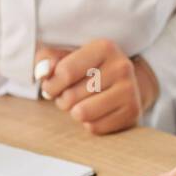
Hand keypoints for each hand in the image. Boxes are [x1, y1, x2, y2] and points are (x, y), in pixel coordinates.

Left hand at [35, 39, 158, 134]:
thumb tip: (43, 73)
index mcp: (104, 47)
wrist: (124, 84)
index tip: (52, 86)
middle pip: (71, 96)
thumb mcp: (66, 56)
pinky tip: (96, 113)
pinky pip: (95, 128)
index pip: (65, 72)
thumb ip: (47, 59)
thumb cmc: (87, 70)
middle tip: (70, 95)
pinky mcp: (133, 112)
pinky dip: (89, 123)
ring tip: (80, 104)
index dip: (51, 85)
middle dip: (63, 100)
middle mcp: (121, 67)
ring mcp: (130, 91)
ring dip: (74, 112)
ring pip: (82, 114)